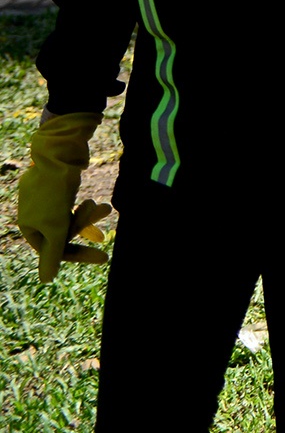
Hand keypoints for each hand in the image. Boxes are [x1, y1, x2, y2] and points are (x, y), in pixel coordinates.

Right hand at [14, 112, 106, 280]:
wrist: (59, 152)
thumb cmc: (55, 192)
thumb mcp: (56, 226)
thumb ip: (52, 254)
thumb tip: (46, 280)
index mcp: (29, 227)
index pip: (54, 251)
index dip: (79, 255)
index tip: (104, 258)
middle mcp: (34, 216)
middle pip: (64, 234)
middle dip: (86, 227)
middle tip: (106, 223)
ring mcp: (45, 203)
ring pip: (71, 220)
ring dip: (89, 216)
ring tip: (105, 208)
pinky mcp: (57, 191)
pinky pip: (73, 208)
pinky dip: (86, 209)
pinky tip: (98, 206)